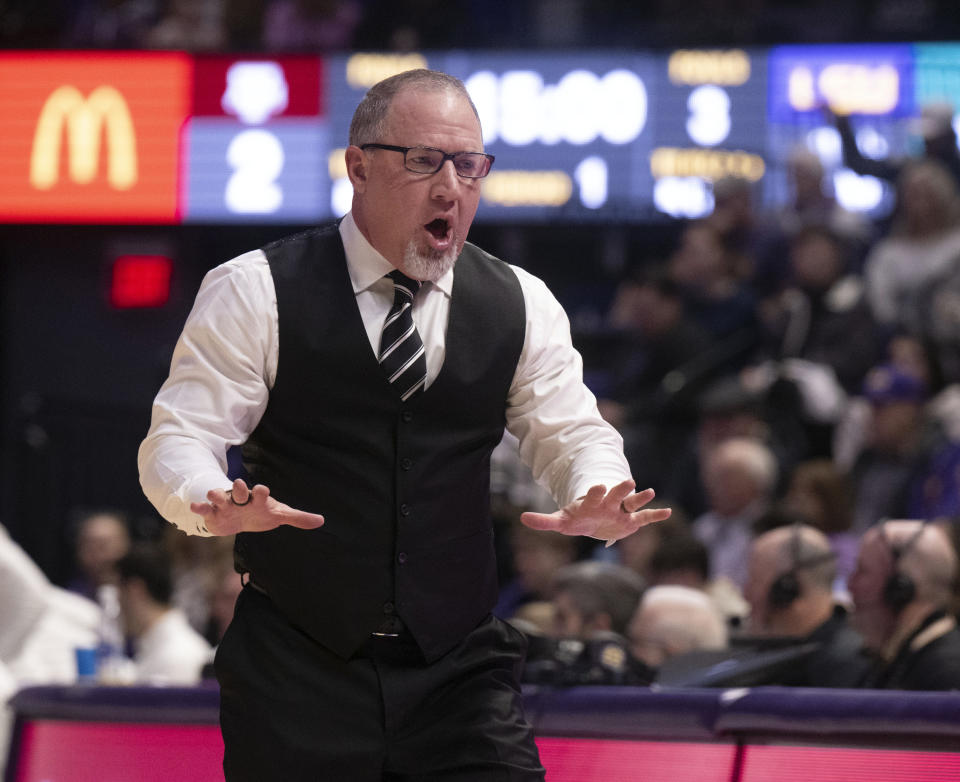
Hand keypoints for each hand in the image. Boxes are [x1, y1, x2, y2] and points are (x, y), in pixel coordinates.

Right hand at [189, 478, 324, 535]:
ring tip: (212, 494)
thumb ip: (298, 518)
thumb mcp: (279, 515)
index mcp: (258, 499)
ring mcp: (226, 505)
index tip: (263, 491)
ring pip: (220, 496)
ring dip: (216, 494)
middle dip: (239, 488)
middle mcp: (241, 499)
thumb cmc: (261, 514)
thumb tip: (321, 521)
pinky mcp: (214, 514)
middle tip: (239, 484)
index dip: (262, 492)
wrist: (239, 519)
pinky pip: (206, 509)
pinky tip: (195, 506)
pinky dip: (200, 507)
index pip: (261, 493)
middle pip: (239, 490)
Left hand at [520, 480, 670, 545]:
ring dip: (639, 497)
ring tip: (649, 491)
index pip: (592, 495)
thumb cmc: (577, 519)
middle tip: (628, 481)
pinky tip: (668, 512)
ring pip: (632, 502)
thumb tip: (522, 518)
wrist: (594, 520)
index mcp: (591, 502)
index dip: (595, 491)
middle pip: (615, 495)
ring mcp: (621, 510)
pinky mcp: (631, 521)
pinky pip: (645, 518)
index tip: (598, 485)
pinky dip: (655, 515)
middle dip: (620, 489)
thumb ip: (544, 520)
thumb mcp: (561, 520)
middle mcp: (608, 503)